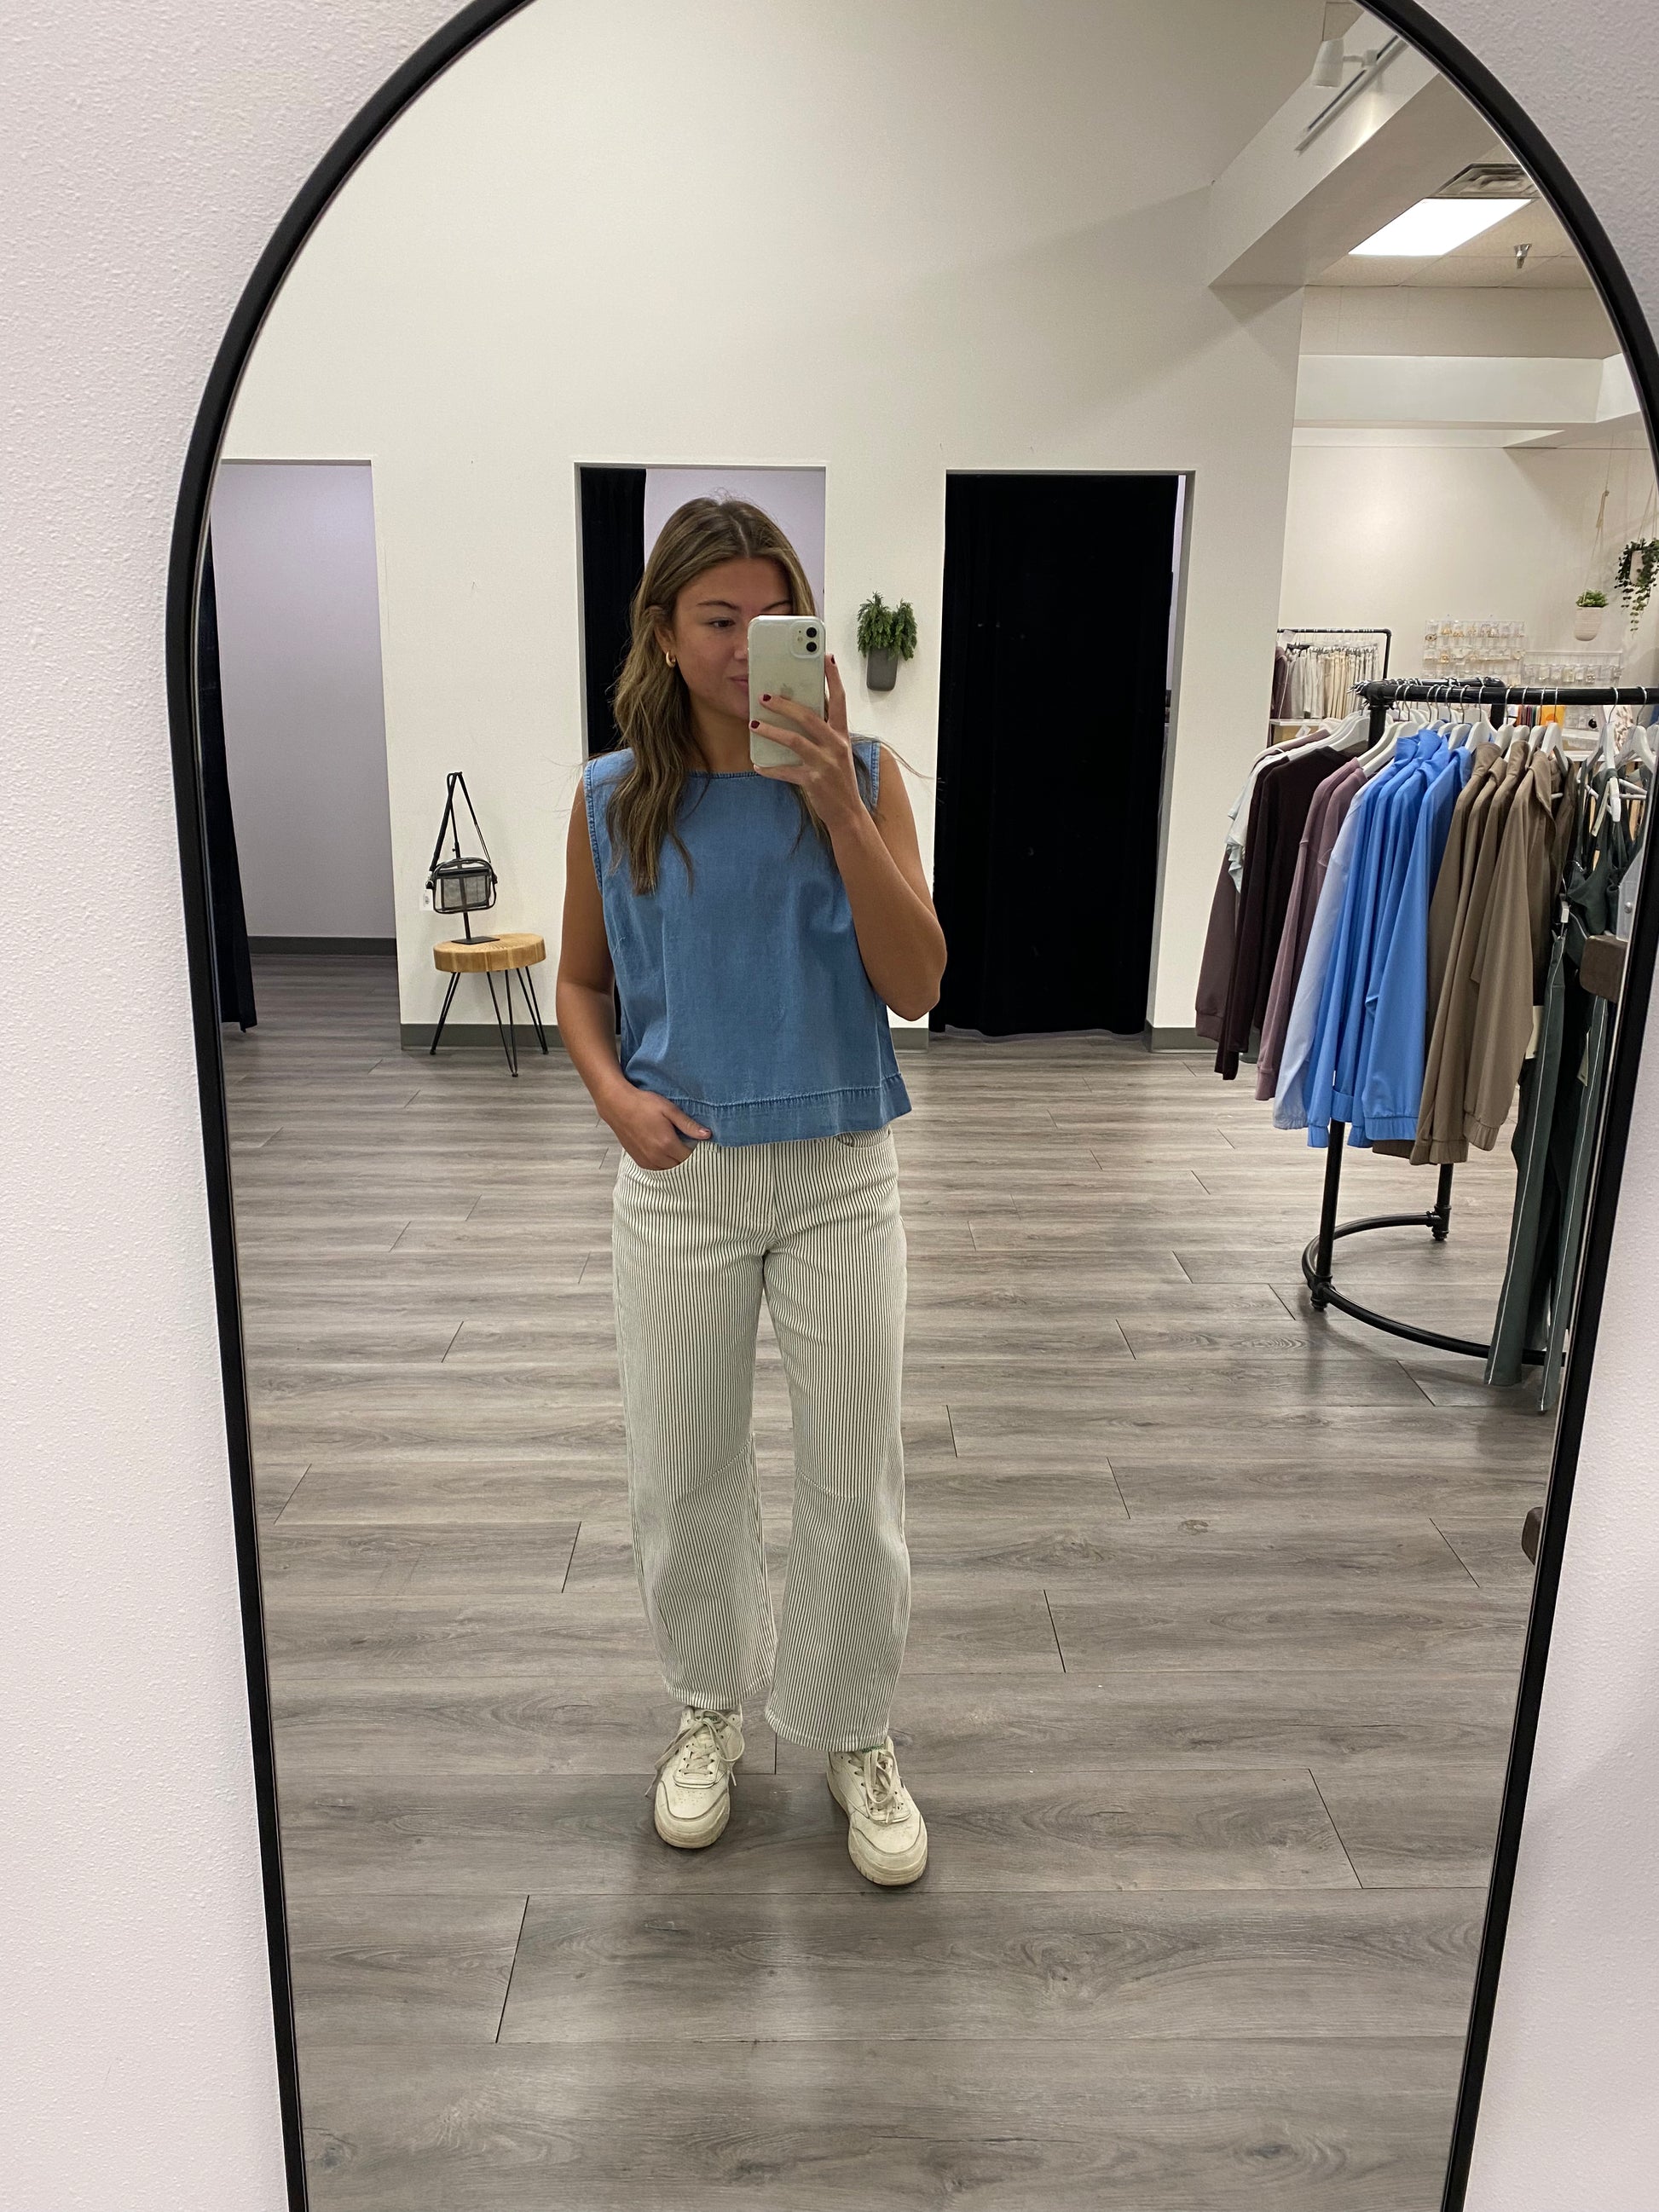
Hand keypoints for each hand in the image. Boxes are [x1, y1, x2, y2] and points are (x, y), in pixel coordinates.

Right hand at [606, 1084, 710, 1169]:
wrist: (617, 1106)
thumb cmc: (643, 1104)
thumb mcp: (669, 1110)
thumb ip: (688, 1125)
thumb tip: (707, 1135)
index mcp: (667, 1144)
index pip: (689, 1157)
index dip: (696, 1152)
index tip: (698, 1144)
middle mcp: (657, 1156)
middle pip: (680, 1166)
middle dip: (686, 1158)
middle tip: (687, 1145)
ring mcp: (646, 1160)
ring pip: (668, 1169)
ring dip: (674, 1162)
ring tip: (675, 1148)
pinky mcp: (638, 1161)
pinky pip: (656, 1169)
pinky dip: (663, 1164)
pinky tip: (664, 1152)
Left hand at [750, 652, 861, 829]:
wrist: (848, 813)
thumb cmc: (838, 779)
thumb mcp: (836, 752)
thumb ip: (822, 733)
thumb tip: (797, 712)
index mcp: (841, 734)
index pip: (839, 700)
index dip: (833, 678)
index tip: (825, 657)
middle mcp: (835, 745)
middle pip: (809, 716)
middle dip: (785, 704)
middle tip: (765, 696)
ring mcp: (825, 764)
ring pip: (794, 740)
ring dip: (771, 730)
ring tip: (753, 724)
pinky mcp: (813, 781)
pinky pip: (786, 771)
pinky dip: (770, 768)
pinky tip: (758, 765)